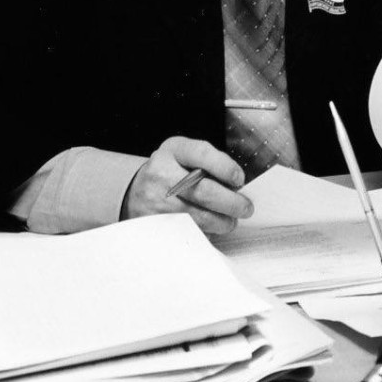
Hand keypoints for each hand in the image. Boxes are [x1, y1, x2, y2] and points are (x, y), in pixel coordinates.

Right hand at [121, 136, 252, 234]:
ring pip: (199, 217)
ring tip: (230, 221)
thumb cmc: (169, 171)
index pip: (202, 154)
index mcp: (173, 150)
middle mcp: (162, 174)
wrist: (136, 191)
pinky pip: (188, 231)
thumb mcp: (184, 156)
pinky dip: (205, 231)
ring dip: (222, 222)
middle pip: (204, 191)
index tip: (240, 180)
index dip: (225, 168)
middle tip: (245, 208)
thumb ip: (208, 164)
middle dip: (232, 203)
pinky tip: (211, 227)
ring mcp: (156, 201)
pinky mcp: (156, 224)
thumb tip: (237, 186)